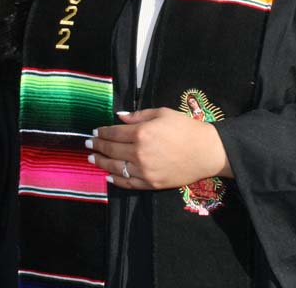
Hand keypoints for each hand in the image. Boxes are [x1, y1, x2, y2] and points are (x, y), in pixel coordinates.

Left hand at [86, 108, 231, 189]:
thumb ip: (138, 115)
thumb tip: (119, 117)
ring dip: (101, 163)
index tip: (94, 131)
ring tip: (92, 159)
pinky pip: (129, 183)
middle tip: (88, 143)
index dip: (102, 132)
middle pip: (111, 150)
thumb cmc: (186, 128)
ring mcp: (145, 170)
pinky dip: (116, 180)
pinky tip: (108, 176)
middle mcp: (140, 153)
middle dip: (97, 146)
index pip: (114, 133)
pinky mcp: (152, 183)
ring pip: (116, 168)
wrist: (207, 151)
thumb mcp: (162, 113)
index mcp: (142, 133)